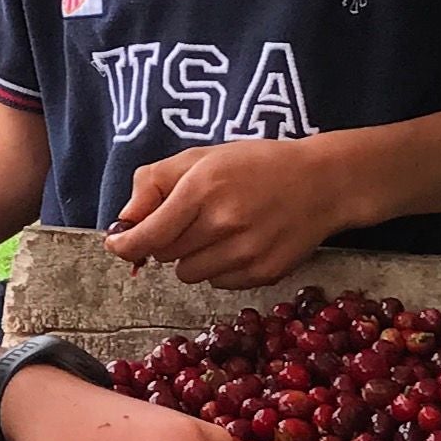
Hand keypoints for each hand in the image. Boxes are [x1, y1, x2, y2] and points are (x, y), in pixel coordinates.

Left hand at [104, 139, 360, 287]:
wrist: (323, 183)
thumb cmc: (258, 165)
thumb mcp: (203, 157)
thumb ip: (155, 182)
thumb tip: (124, 221)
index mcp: (202, 189)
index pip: (148, 236)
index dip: (126, 245)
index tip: (118, 245)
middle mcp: (223, 224)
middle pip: (165, 256)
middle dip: (166, 242)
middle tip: (188, 221)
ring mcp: (245, 253)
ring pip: (189, 275)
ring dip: (192, 257)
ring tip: (218, 231)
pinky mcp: (262, 274)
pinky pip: (219, 284)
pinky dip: (220, 268)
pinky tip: (240, 243)